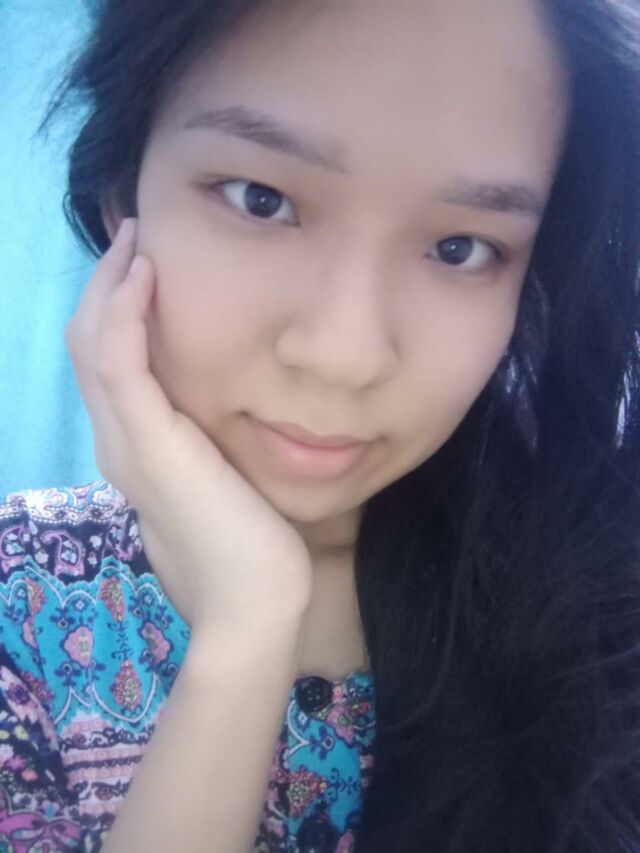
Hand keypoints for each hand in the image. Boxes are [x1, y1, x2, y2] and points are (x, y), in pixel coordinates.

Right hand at [64, 218, 312, 631]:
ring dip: (109, 286)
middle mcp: (119, 442)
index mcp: (137, 450)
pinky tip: (144, 274)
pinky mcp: (148, 446)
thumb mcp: (224, 484)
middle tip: (132, 236)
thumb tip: (227, 421)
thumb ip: (211, 450)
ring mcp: (126, 444)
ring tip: (134, 239)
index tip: (143, 265)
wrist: (253, 607)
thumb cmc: (252, 550)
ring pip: (93, 345)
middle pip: (90, 345)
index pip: (109, 364)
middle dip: (106, 286)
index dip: (116, 311)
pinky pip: (120, 363)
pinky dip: (125, 313)